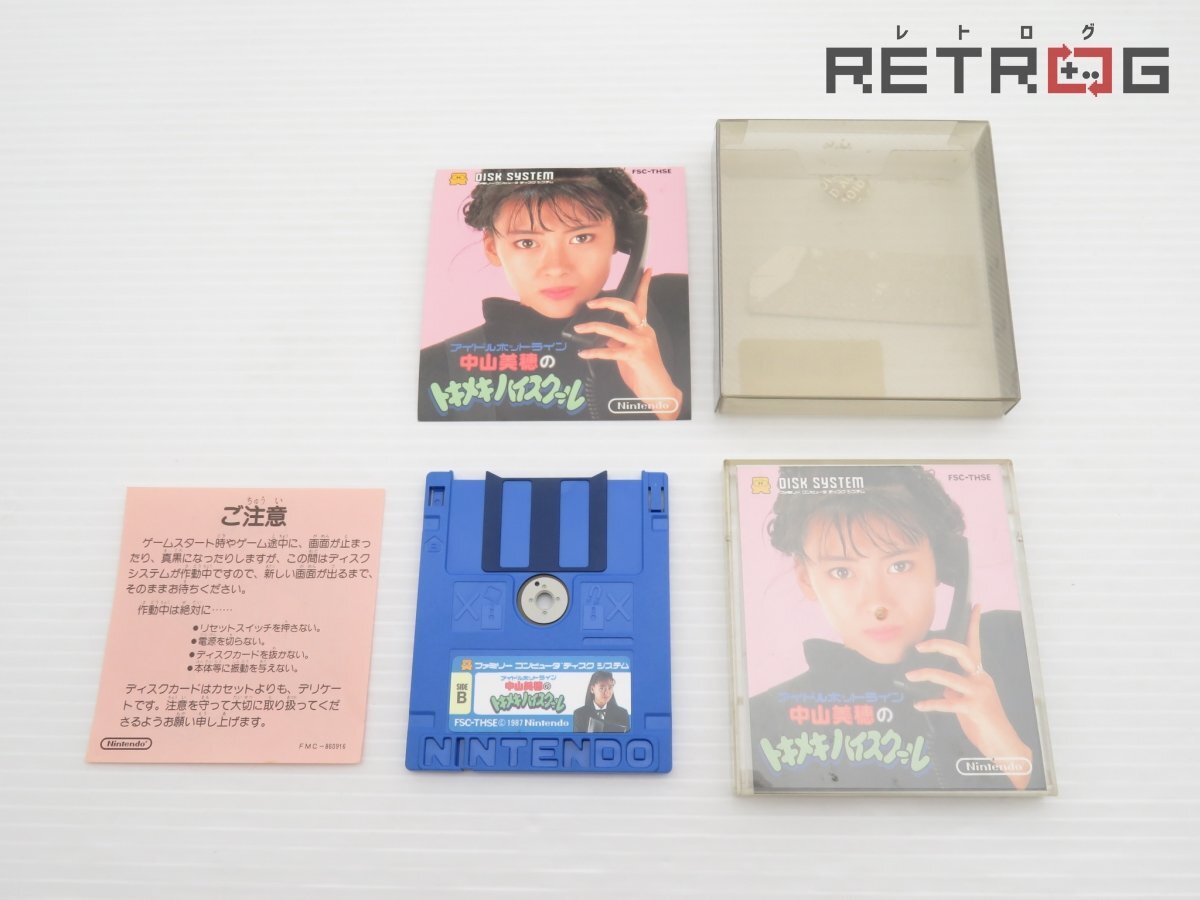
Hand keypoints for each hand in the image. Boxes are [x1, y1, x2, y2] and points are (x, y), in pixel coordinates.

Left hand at [573, 269, 682, 420]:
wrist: (658, 392)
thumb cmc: (644, 372)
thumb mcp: (630, 352)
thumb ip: (619, 342)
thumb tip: (603, 336)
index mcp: (643, 329)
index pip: (643, 303)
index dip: (644, 285)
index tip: (646, 270)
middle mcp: (644, 333)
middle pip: (628, 308)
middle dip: (608, 302)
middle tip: (591, 303)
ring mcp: (641, 344)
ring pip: (615, 329)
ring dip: (594, 327)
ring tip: (581, 327)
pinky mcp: (635, 358)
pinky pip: (610, 352)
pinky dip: (594, 352)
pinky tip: (584, 352)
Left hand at [905, 605, 1032, 789]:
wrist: (1005, 746)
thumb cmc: (985, 723)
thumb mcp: (968, 701)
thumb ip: (954, 690)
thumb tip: (937, 687)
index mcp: (979, 675)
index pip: (976, 645)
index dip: (974, 624)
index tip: (975, 606)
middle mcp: (981, 679)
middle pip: (962, 652)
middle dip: (940, 645)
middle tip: (920, 646)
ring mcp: (979, 693)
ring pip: (948, 677)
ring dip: (926, 675)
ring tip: (910, 676)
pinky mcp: (974, 709)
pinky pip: (946, 702)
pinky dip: (930, 703)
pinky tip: (919, 705)